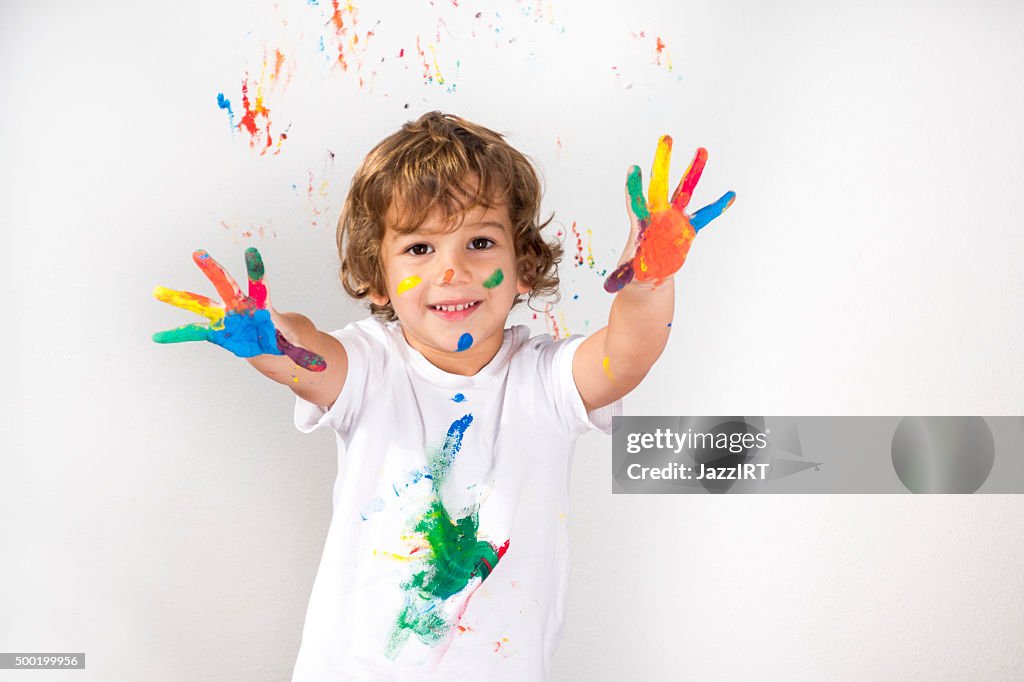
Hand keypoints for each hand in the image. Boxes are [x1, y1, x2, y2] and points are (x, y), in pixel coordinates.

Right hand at [152, 248, 326, 370]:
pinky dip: (177, 335)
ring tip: (157, 291)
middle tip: (197, 253)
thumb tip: (318, 364)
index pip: (260, 286)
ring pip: (202, 306)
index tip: (251, 252)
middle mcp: (242, 308)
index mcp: (263, 307)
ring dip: (180, 298)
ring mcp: (227, 320)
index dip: (256, 271)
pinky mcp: (220, 335)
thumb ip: (302, 353)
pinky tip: (158, 336)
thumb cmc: (293, 342)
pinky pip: (195, 334)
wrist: (282, 347)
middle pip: (226, 286)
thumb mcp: (301, 348)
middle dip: (213, 270)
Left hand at [604, 135, 735, 291]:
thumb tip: (611, 286)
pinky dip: (717, 207)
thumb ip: (622, 276)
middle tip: (666, 137)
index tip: (633, 168)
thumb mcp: (628, 275)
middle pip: (660, 185)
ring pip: (684, 191)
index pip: (636, 201)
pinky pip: (705, 216)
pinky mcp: (687, 229)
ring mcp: (674, 219)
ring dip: (693, 171)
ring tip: (702, 149)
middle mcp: (658, 215)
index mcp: (641, 224)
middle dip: (662, 162)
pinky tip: (730, 194)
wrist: (649, 276)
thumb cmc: (635, 273)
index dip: (635, 186)